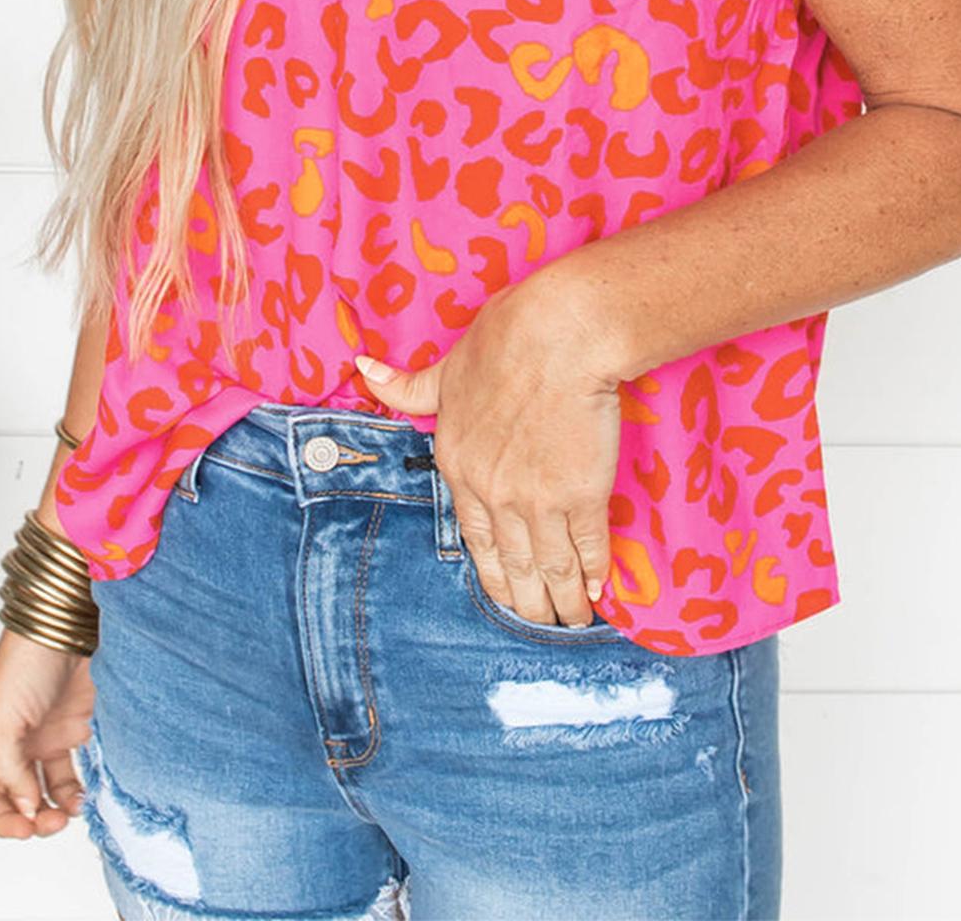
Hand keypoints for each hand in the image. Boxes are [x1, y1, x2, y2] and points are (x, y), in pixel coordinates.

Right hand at [0, 628, 94, 838]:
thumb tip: (25, 805)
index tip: (24, 827)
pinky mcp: (75, 728)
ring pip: (48, 789)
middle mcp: (14, 742)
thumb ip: (10, 766)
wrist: (69, 624)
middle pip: (17, 797)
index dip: (1, 818)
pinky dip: (80, 788)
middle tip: (52, 823)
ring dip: (57, 807)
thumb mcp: (3, 715)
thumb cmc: (27, 657)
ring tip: (72, 811)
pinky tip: (87, 793)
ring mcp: (46, 736)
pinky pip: (76, 770)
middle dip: (32, 817)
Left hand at [354, 269, 620, 628]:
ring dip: (561, 601)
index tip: (506, 594)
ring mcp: (538, 499)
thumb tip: (364, 369)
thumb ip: (408, 387)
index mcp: (459, 468)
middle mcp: (494, 494)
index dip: (494, 573)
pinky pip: (587, 547)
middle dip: (528, 603)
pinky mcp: (581, 494)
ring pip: (550, 567)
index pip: (474, 538)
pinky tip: (597, 591)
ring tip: (571, 624)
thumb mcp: (446, 369)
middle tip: (540, 626)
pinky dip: (592, 573)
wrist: (558, 334)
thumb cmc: (503, 342)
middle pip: (513, 565)